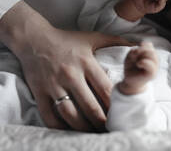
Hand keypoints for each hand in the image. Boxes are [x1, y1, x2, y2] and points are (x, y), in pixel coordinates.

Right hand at [0, 2, 133, 131]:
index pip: (105, 89)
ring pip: (70, 114)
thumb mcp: (93, 37)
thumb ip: (115, 41)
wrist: (33, 38)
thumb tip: (137, 44)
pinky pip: (49, 116)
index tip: (121, 114)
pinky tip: (70, 131)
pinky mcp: (39, 92)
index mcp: (86, 62)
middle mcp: (71, 75)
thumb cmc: (67, 39)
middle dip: (102, 121)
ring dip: (83, 128)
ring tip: (93, 133)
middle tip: (110, 129)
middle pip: (90, 106)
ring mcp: (53, 85)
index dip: (115, 105)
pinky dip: (60, 127)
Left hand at [118, 42, 158, 94]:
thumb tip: (138, 51)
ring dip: (141, 55)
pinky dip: (143, 62)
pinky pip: (151, 64)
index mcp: (150, 55)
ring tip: (137, 62)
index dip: (141, 46)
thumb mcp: (130, 57)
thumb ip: (134, 51)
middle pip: (151, 49)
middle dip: (141, 50)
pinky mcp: (152, 74)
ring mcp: (155, 67)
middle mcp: (154, 60)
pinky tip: (138, 64)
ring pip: (152, 53)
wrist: (130, 81)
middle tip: (134, 57)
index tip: (135, 52)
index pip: (149, 45)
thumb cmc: (131, 68)